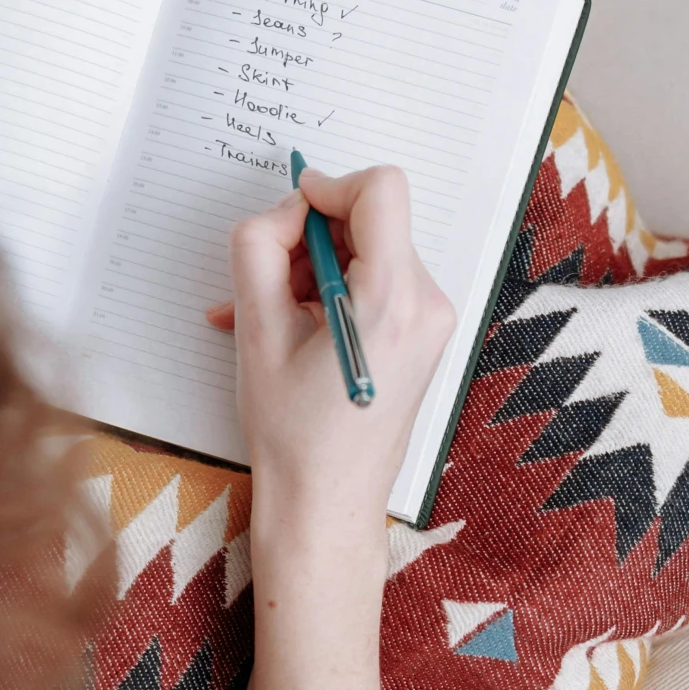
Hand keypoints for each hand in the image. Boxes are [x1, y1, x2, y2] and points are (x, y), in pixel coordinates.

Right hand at [205, 165, 455, 539]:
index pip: (380, 191)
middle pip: (371, 222)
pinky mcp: (426, 335)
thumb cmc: (292, 432)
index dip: (329, 187)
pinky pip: (378, 283)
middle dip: (313, 240)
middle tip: (265, 285)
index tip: (293, 214)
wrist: (326, 502)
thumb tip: (285, 209)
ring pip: (371, 251)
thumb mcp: (255, 331)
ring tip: (269, 317)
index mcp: (390, 301)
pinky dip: (333, 292)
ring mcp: (433, 321)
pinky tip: (292, 329)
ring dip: (315, 270)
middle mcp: (427, 305)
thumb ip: (260, 249)